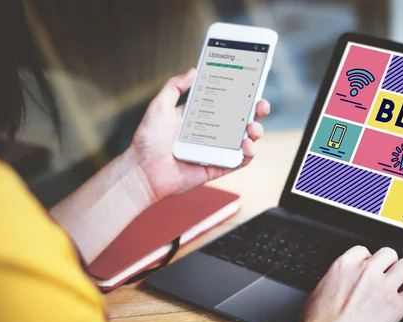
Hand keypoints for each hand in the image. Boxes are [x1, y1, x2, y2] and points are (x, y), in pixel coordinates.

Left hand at [127, 68, 270, 201]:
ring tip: (252, 128)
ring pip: (245, 139)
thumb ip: (175, 87)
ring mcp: (217, 150)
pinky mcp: (218, 167)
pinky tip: (247, 145)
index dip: (241, 93)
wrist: (142, 170)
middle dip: (256, 111)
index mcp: (201, 116)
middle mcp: (212, 132)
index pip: (227, 101)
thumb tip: (193, 70)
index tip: (251, 83)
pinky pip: (240, 161)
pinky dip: (249, 153)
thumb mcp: (159, 106)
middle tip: (261, 105)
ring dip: (255, 132)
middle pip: (241, 119)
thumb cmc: (148, 140)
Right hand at [285, 246, 402, 321]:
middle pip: (389, 253)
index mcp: (345, 265)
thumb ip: (335, 281)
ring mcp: (383, 287)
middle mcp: (366, 271)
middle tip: (389, 274)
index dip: (369, 260)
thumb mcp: (319, 290)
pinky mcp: (396, 306)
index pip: (364, 250)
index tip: (370, 268)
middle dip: (390, 263)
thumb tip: (338, 284)